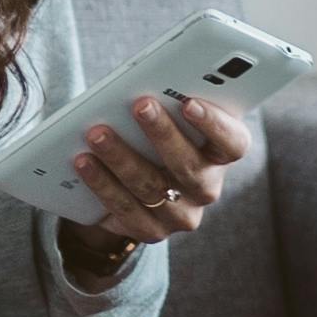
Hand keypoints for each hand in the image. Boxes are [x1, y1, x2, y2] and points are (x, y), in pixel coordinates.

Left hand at [62, 92, 250, 255]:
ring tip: (97, 134)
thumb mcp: (170, 117)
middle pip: (188, 165)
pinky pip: (125, 209)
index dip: (214, 124)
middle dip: (161, 133)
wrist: (138, 184)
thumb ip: (168, 104)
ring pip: (151, 187)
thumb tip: (143, 86)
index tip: (189, 102)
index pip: (233, 142)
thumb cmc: (156, 134)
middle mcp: (207, 188)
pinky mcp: (152, 231)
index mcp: (222, 155)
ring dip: (121, 157)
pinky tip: (83, 162)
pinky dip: (101, 184)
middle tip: (139, 105)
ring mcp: (181, 215)